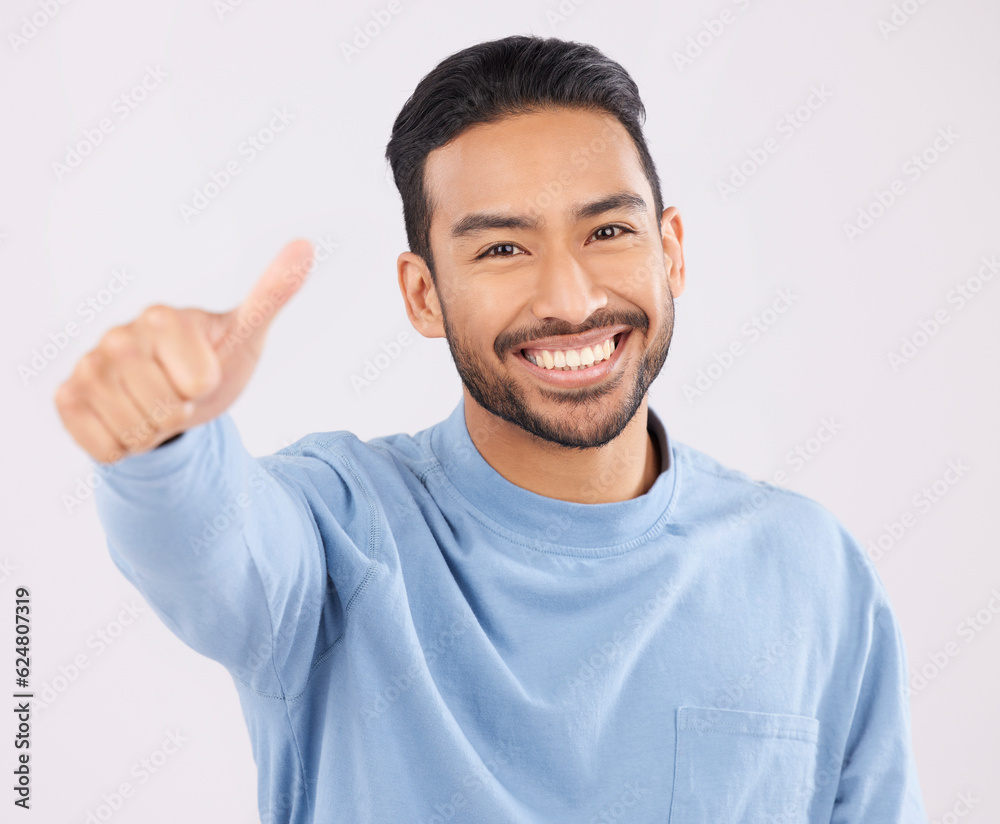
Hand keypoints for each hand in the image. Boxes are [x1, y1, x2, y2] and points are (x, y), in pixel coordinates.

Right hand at [54, 239, 314, 463]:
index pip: (197, 383)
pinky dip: (123, 445)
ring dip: (152, 431)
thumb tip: (307, 246)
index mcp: (161, 316)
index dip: (205, 388)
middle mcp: (117, 336)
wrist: (174, 394)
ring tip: (154, 405)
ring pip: (134, 432)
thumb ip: (273, 293)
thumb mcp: (247, 333)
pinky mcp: (68, 398)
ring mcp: (87, 366)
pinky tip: (127, 417)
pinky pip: (105, 448)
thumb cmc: (215, 359)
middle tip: (177, 393)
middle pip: (164, 411)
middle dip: (179, 413)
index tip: (202, 372)